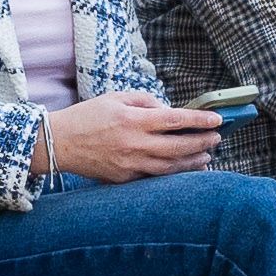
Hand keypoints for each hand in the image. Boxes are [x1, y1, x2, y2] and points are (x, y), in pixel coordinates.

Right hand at [40, 90, 220, 182]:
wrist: (58, 144)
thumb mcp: (115, 98)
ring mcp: (130, 164)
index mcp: (133, 120)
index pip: (176, 120)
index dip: (200, 120)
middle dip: (202, 142)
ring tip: (207, 156)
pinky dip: (173, 173)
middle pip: (179, 146)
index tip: (217, 120)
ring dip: (193, 161)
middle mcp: (134, 143)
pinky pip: (155, 176)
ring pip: (171, 166)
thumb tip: (166, 110)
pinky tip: (184, 168)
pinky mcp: (124, 178)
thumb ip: (144, 101)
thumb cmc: (86, 117)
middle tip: (217, 138)